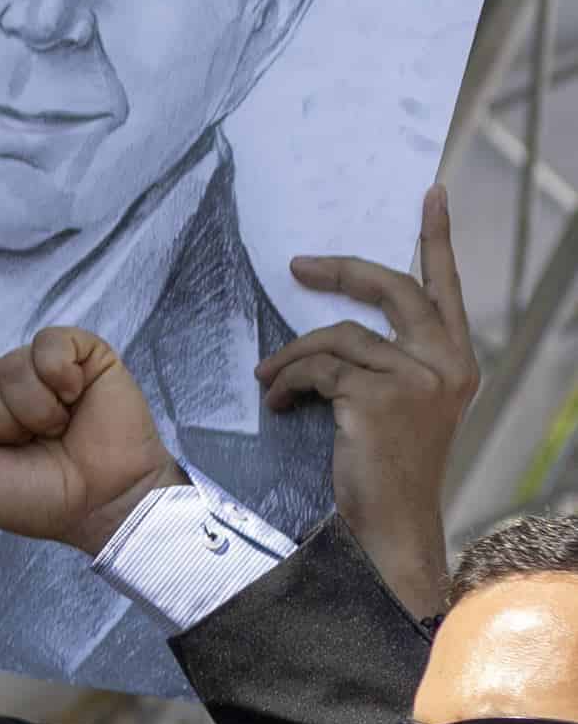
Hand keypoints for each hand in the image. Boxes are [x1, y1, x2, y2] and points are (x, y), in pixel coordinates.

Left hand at [0, 326, 177, 553]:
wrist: (103, 502)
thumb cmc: (43, 499)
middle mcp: (2, 389)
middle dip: (1, 423)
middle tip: (33, 444)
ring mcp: (40, 370)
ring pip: (9, 365)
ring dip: (35, 409)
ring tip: (59, 428)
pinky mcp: (80, 355)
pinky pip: (49, 342)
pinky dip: (59, 373)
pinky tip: (75, 396)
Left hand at [272, 182, 476, 620]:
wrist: (388, 529)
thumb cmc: (382, 473)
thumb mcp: (394, 408)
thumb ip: (382, 364)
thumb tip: (335, 333)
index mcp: (455, 362)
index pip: (444, 288)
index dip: (437, 240)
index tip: (432, 194)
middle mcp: (446, 363)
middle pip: (392, 289)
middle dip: (343, 270)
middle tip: (299, 263)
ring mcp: (417, 379)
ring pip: (338, 336)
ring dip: (292, 356)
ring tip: (268, 379)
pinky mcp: (379, 398)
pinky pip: (318, 368)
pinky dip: (288, 382)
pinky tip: (277, 405)